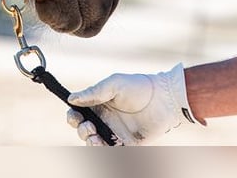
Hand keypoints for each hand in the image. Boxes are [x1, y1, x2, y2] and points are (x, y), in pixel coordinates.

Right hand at [66, 63, 199, 144]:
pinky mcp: (127, 144)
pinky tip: (104, 145)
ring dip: (90, 143)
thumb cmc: (139, 87)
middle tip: (90, 127)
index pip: (79, 114)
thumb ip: (93, 92)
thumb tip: (71, 99)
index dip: (73, 117)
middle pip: (83, 130)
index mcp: (98, 104)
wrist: (165, 99)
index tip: (75, 117)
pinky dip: (104, 150)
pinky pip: (111, 151)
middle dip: (82, 131)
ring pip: (95, 143)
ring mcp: (115, 132)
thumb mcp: (114, 84)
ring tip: (95, 139)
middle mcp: (104, 119)